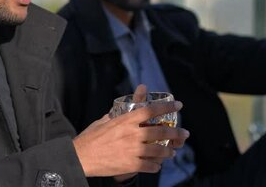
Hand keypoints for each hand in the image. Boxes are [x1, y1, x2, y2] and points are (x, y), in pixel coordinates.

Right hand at [73, 97, 188, 176]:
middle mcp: (131, 134)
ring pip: (159, 150)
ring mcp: (132, 150)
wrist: (80, 157)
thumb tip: (133, 99)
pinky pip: (150, 166)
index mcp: (126, 120)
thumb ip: (120, 111)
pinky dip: (155, 165)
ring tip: (172, 151)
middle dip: (176, 132)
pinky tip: (157, 165)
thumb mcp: (105, 119)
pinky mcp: (130, 165)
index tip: (179, 105)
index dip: (167, 107)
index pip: (151, 110)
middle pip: (161, 131)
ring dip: (168, 151)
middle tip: (185, 133)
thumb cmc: (91, 137)